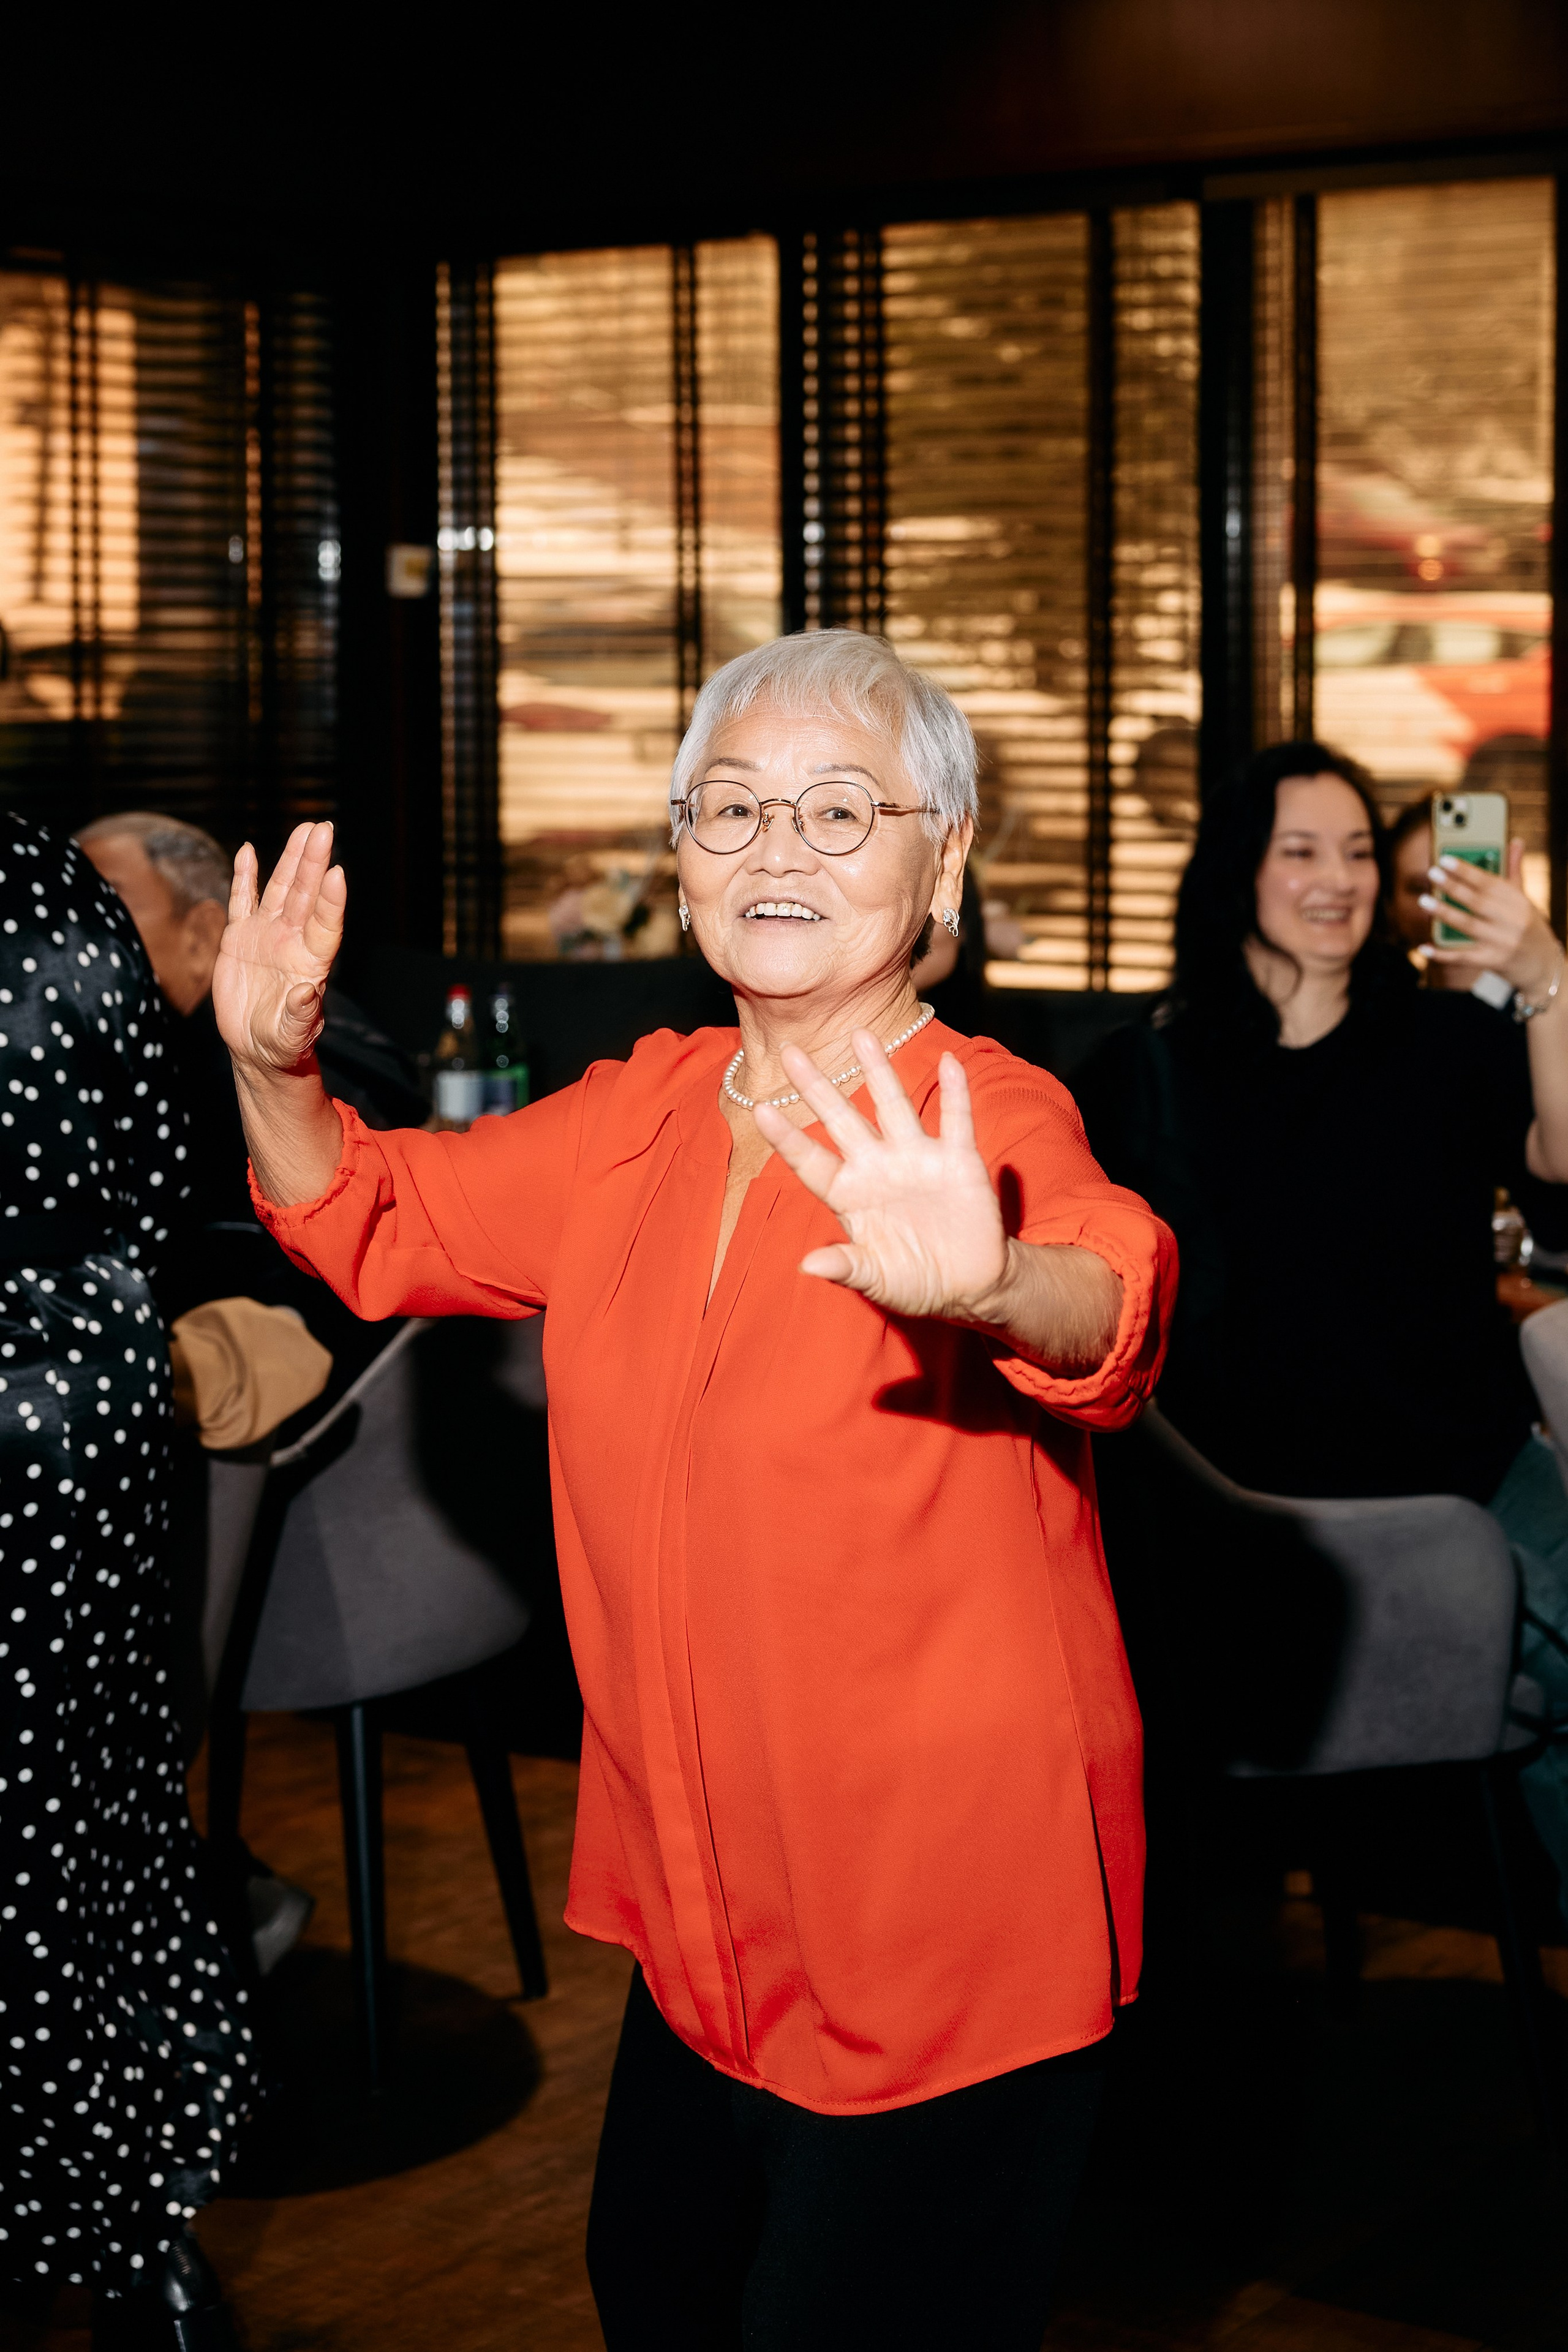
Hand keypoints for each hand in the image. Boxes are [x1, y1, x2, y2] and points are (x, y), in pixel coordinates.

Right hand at [213, 821, 345, 1072]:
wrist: (256, 1047)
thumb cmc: (282, 1045)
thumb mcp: (291, 1036)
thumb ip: (301, 1016)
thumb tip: (308, 993)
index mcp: (311, 963)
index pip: (325, 925)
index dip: (331, 900)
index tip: (337, 872)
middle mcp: (293, 941)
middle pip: (306, 895)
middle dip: (313, 862)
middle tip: (323, 829)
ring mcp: (267, 935)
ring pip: (281, 889)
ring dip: (291, 860)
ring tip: (304, 829)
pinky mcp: (240, 938)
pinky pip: (243, 901)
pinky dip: (245, 876)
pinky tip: (248, 851)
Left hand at [753, 1033, 1009, 1318]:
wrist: (969, 1283)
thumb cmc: (915, 1282)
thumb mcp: (879, 1281)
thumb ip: (847, 1269)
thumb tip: (807, 1266)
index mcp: (851, 1196)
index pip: (812, 1161)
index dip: (787, 1138)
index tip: (759, 1109)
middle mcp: (878, 1167)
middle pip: (843, 1119)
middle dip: (818, 1088)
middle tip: (791, 1051)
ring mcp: (917, 1159)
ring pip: (893, 1105)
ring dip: (879, 1072)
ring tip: (861, 1035)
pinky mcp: (958, 1161)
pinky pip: (955, 1120)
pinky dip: (955, 1092)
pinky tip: (949, 1062)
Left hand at [1423, 840, 1560, 995]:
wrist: (1543, 965)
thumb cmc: (1528, 927)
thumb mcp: (1524, 899)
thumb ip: (1514, 871)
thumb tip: (1514, 840)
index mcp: (1519, 901)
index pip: (1490, 882)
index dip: (1467, 870)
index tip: (1446, 859)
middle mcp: (1512, 921)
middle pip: (1478, 901)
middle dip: (1453, 887)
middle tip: (1432, 873)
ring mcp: (1502, 942)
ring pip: (1468, 925)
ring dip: (1444, 913)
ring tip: (1423, 900)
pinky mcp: (1492, 961)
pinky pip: (1463, 956)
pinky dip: (1442, 953)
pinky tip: (1423, 947)